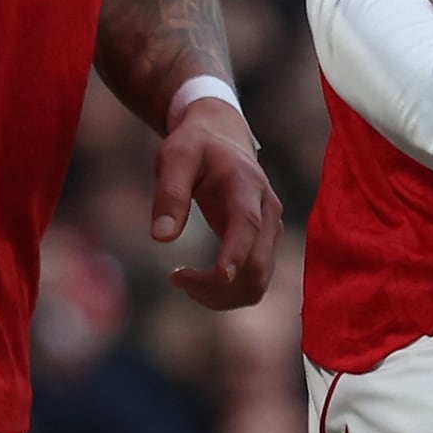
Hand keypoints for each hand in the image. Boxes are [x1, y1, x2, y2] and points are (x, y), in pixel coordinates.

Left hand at [150, 95, 281, 310]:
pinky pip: (254, 282)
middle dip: (217, 285)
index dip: (237, 253)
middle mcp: (268, 212)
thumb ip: (169, 194)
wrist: (222, 137)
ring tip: (182, 281)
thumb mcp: (174, 158)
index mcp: (247, 186)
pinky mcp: (264, 244)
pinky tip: (197, 282)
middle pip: (257, 265)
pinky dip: (227, 293)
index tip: (220, 277)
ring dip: (222, 295)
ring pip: (258, 282)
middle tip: (175, 278)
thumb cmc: (194, 146)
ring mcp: (270, 231)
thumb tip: (161, 238)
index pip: (248, 224)